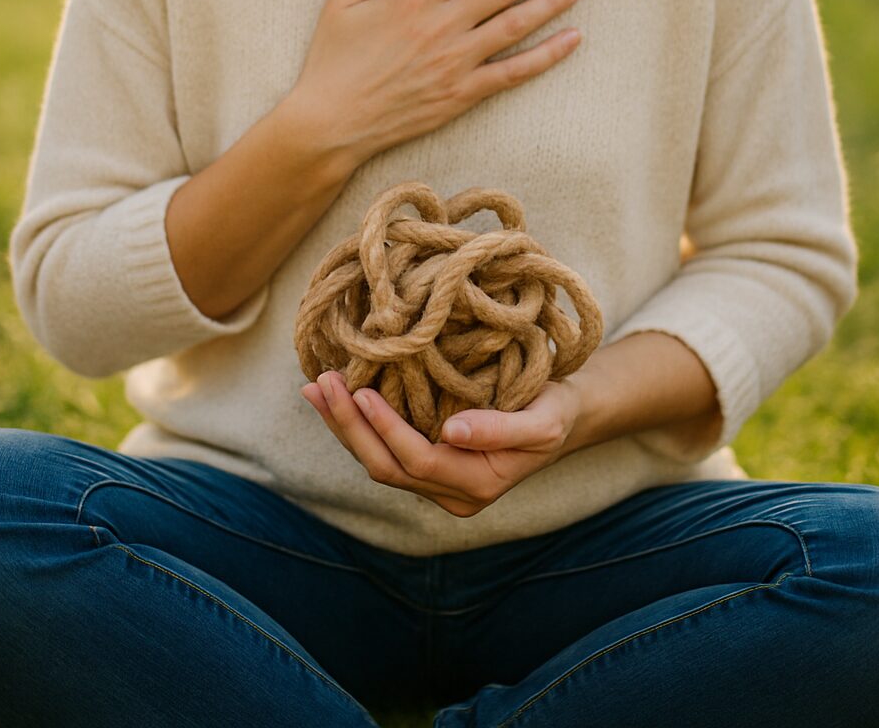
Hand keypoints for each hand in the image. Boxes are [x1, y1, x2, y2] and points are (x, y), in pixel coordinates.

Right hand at [289, 0, 588, 164]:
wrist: (330, 124)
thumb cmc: (332, 60)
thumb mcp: (341, 2)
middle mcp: (442, 27)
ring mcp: (455, 63)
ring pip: (516, 25)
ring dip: (553, 2)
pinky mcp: (461, 95)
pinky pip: (512, 74)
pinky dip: (545, 57)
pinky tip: (572, 40)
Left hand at [301, 371, 582, 517]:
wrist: (562, 416)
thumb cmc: (555, 411)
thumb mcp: (542, 419)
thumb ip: (501, 429)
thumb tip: (452, 432)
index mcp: (478, 485)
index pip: (419, 461)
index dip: (387, 428)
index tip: (361, 391)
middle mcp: (452, 493)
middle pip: (386, 467)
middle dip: (350, 427)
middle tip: (321, 385)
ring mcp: (437, 483)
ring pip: (378, 461)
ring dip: (345, 425)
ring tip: (316, 388)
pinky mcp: (428, 464)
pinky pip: (384, 449)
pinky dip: (358, 424)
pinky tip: (336, 398)